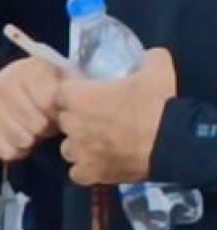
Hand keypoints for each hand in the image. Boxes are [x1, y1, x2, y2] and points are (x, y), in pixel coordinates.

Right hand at [0, 57, 65, 164]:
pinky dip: (18, 151)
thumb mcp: (64, 78)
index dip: (59, 113)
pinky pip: (7, 152)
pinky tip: (21, 141)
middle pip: (36, 124)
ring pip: (22, 140)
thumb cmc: (44, 85)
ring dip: (33, 140)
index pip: (49, 104)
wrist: (9, 86)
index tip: (60, 111)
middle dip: (46, 128)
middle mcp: (4, 85)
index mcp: (30, 69)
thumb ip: (73, 89)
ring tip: (34, 132)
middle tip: (46, 124)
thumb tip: (74, 108)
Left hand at [62, 47, 177, 187]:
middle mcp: (71, 125)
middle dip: (77, 119)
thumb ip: (145, 58)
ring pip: (68, 148)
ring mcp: (77, 152)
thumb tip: (146, 56)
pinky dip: (86, 168)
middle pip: (64, 121)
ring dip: (80, 144)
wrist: (169, 140)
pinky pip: (77, 171)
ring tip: (100, 142)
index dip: (74, 94)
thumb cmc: (157, 102)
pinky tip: (100, 162)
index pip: (60, 94)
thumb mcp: (157, 66)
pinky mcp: (86, 173)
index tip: (88, 95)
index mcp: (79, 98)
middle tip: (99, 118)